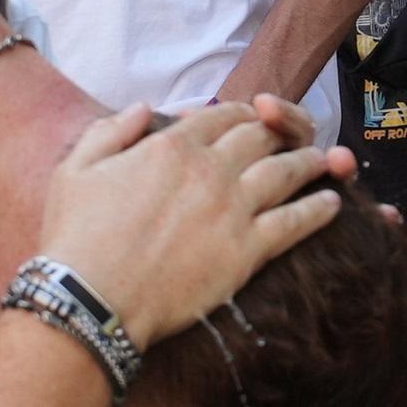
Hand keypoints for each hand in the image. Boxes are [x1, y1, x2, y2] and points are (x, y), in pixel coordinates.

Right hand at [41, 99, 344, 348]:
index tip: (253, 119)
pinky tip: (331, 204)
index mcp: (171, 144)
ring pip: (287, 172)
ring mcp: (233, 209)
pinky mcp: (247, 251)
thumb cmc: (75, 238)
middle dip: (282, 131)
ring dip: (311, 163)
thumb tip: (144, 108)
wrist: (90, 298)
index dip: (242, 113)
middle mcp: (209, 169)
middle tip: (296, 138)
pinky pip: (296, 222)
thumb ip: (112, 130)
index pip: (221, 115)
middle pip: (261, 137)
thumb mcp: (76, 168)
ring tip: (327, 162)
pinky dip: (318, 209)